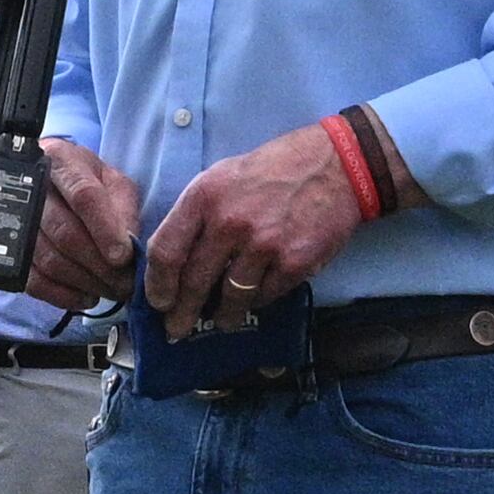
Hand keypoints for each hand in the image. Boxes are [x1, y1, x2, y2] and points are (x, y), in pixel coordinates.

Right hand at [28, 138, 141, 313]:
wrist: (51, 184)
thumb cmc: (91, 182)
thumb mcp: (114, 183)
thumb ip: (124, 210)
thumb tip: (128, 245)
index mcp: (61, 161)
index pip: (83, 195)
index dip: (104, 229)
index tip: (124, 257)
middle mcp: (31, 187)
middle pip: (64, 232)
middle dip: (99, 264)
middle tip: (125, 284)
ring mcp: (14, 220)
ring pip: (49, 259)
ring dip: (85, 282)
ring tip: (111, 290)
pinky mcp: (10, 250)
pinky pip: (32, 280)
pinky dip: (62, 295)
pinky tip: (87, 297)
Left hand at [143, 122, 364, 339]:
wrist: (335, 165)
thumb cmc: (273, 170)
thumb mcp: (222, 177)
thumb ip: (197, 214)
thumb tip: (175, 259)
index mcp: (204, 197)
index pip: (166, 251)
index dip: (157, 285)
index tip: (158, 302)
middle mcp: (229, 222)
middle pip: (194, 282)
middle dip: (183, 313)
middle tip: (178, 328)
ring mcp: (263, 245)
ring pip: (230, 296)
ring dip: (223, 315)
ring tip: (221, 320)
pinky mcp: (294, 262)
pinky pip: (264, 296)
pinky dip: (256, 301)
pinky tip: (253, 299)